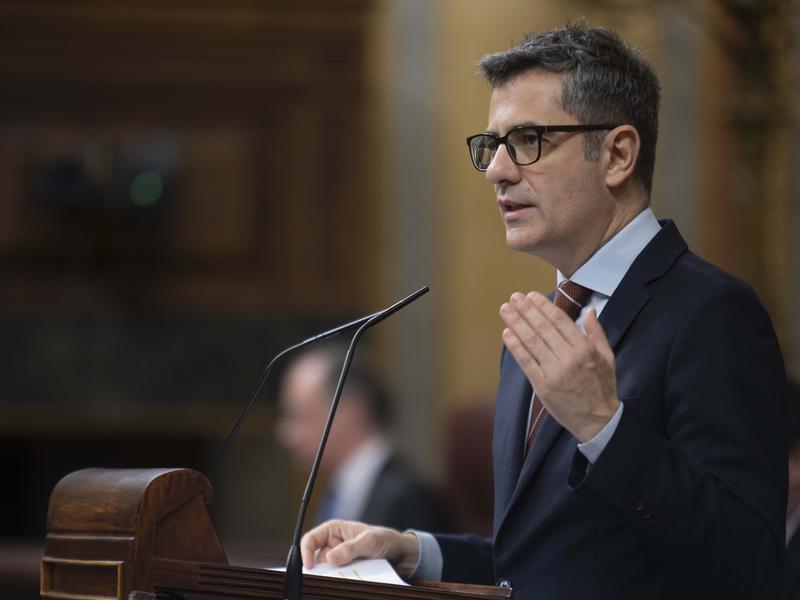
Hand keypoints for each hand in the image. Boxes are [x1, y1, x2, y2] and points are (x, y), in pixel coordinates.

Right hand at [300, 520, 420, 578]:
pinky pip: (338, 579)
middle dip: (318, 569)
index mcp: (335, 530)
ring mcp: (340, 560)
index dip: (306, 551)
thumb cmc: (386, 539)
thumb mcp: (370, 541)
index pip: (311, 539)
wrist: (402, 555)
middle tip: (325, 577)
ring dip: (332, 577)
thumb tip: (330, 558)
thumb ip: (351, 548)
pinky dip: (341, 582)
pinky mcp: (347, 572)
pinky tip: (348, 583)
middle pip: (316, 559)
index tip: (309, 566)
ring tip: (344, 578)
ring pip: (327, 572)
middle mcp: (334, 545)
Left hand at [499, 291, 618, 441]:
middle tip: (514, 297)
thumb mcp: (608, 357)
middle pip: (543, 329)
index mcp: (584, 350)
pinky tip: (507, 334)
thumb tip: (590, 311)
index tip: (531, 296)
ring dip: (517, 324)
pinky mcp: (542, 386)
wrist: (598, 421)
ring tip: (506, 309)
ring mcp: (554, 373)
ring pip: (532, 343)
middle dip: (526, 311)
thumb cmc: (602, 387)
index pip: (560, 321)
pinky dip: (515, 347)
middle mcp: (568, 359)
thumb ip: (597, 333)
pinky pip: (526, 363)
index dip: (544, 307)